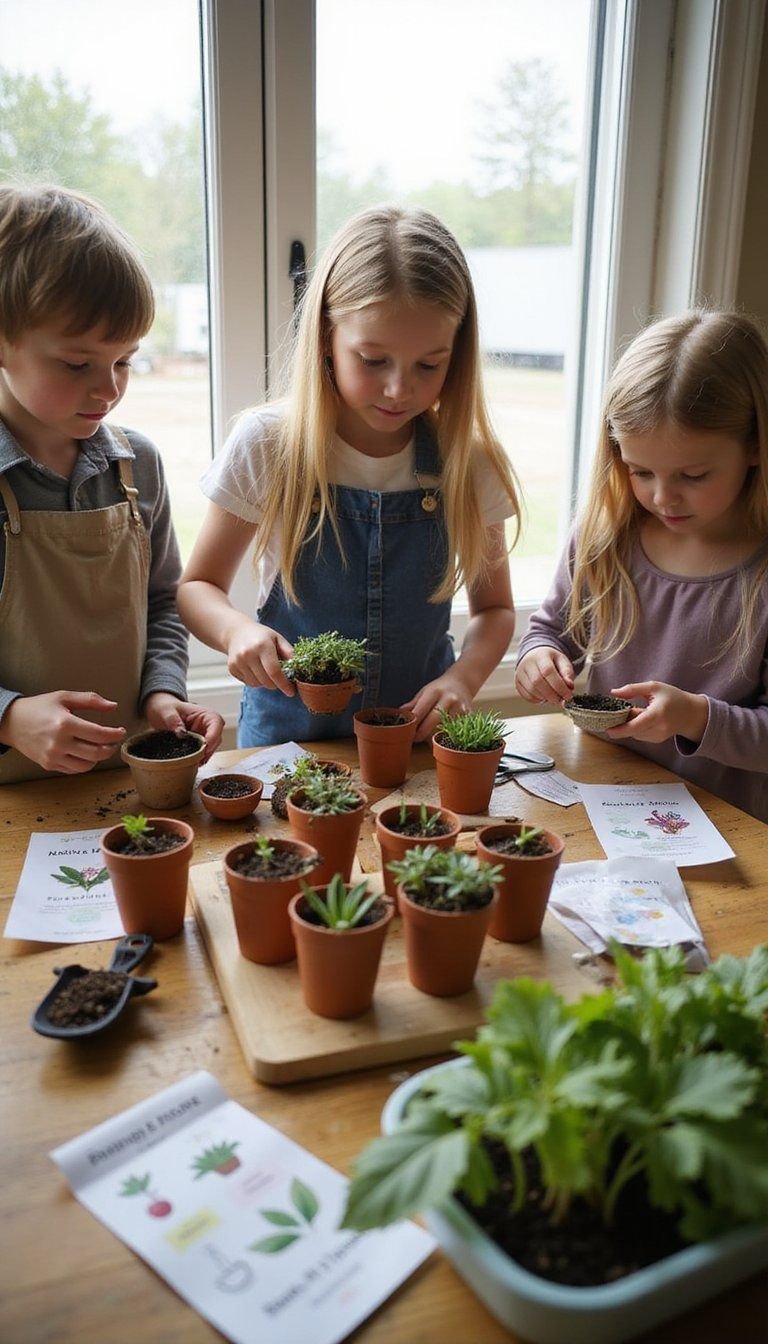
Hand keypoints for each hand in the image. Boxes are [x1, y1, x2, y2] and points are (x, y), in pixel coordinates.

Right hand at [0, 690, 124, 773]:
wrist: (12, 722)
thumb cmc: (39, 707)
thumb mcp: (64, 697)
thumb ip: (91, 700)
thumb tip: (113, 706)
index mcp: (65, 724)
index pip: (99, 734)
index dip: (115, 734)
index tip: (121, 731)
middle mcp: (59, 743)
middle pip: (97, 753)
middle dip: (111, 748)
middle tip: (114, 741)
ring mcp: (53, 757)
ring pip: (87, 765)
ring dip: (99, 758)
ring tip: (100, 747)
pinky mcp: (49, 765)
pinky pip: (74, 770)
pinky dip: (85, 763)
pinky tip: (86, 753)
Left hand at [143, 693, 225, 760]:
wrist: (160, 711)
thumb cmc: (166, 707)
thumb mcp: (167, 712)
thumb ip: (174, 721)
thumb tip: (182, 733)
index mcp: (205, 714)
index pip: (216, 724)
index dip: (213, 736)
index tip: (204, 747)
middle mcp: (208, 725)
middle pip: (216, 739)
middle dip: (207, 751)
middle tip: (196, 759)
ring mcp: (204, 736)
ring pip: (211, 749)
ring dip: (202, 756)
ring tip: (190, 762)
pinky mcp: (198, 744)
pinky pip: (202, 754)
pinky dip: (197, 759)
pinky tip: (189, 762)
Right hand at [225, 621, 295, 695]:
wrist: (236, 632)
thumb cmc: (261, 636)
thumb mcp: (278, 639)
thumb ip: (289, 652)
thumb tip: (299, 668)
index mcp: (262, 645)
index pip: (274, 671)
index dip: (284, 684)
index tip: (291, 692)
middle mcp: (248, 654)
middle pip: (266, 681)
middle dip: (276, 684)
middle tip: (279, 678)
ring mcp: (238, 662)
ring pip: (257, 684)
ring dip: (265, 682)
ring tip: (265, 670)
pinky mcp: (232, 668)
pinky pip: (248, 683)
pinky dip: (255, 681)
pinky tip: (255, 670)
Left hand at [401, 672, 474, 742]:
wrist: (463, 683)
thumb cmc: (440, 689)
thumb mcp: (424, 692)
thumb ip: (412, 705)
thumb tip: (399, 716)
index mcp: (435, 692)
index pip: (420, 712)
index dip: (412, 724)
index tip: (406, 731)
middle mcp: (449, 700)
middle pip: (432, 723)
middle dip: (421, 734)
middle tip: (414, 738)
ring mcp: (460, 710)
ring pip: (443, 730)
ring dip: (433, 738)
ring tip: (426, 738)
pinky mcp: (468, 718)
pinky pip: (453, 733)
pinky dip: (444, 737)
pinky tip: (439, 737)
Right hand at [515, 648, 574, 704]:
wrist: (536, 657)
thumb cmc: (550, 660)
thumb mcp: (562, 662)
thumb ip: (567, 673)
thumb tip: (569, 686)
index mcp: (540, 655)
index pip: (548, 671)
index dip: (559, 686)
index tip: (568, 695)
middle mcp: (527, 664)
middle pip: (537, 682)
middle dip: (552, 695)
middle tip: (561, 700)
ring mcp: (520, 673)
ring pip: (531, 691)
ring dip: (545, 698)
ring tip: (554, 698)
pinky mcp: (517, 683)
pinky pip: (526, 696)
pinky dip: (537, 700)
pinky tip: (544, 698)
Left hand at [607, 681, 708, 744]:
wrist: (691, 713)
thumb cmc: (673, 697)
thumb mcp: (654, 687)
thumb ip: (632, 689)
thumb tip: (613, 693)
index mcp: (657, 714)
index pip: (636, 725)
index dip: (621, 729)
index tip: (608, 730)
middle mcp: (659, 728)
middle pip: (632, 730)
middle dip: (623, 723)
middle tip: (621, 712)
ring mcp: (658, 736)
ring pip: (635, 734)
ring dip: (630, 725)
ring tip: (636, 712)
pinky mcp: (657, 740)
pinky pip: (640, 735)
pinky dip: (636, 728)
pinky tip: (642, 719)